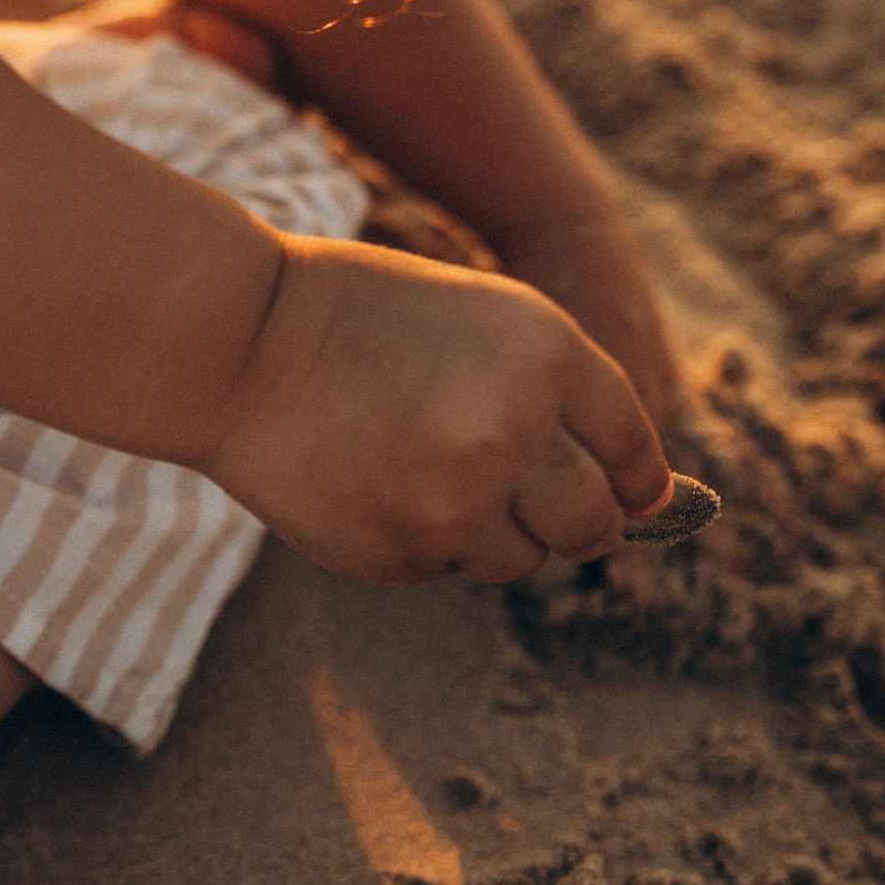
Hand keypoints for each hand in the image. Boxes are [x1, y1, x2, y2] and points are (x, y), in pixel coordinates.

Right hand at [203, 234, 671, 584]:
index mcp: (549, 360)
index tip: (619, 493)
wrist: (240, 343)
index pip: (633, 454)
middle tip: (538, 508)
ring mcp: (455, 502)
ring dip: (490, 533)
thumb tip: (643, 498)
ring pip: (517, 558)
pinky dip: (423, 541)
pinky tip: (376, 488)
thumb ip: (561, 396)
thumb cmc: (362, 317)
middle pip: (591, 524)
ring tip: (427, 479)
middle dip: (575, 522)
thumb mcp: (487, 323)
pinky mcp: (400, 551)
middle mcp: (515, 435)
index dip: (630, 481)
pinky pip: (443, 567)